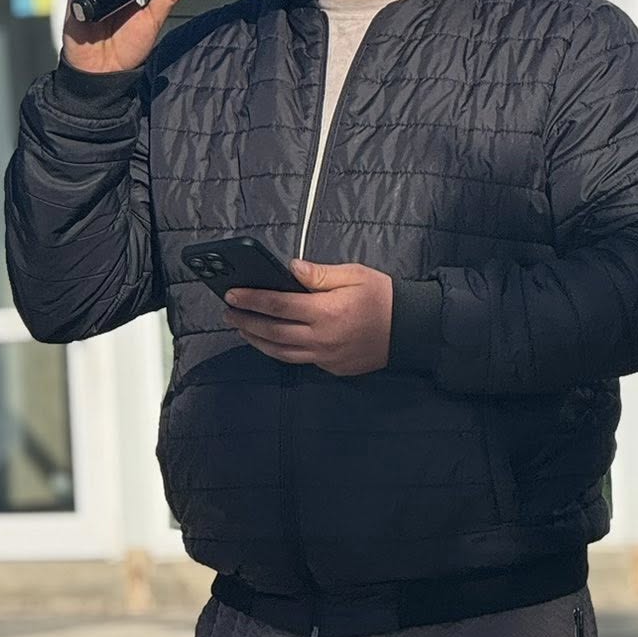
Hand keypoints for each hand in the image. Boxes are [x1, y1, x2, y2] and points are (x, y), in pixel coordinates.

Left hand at [224, 259, 393, 376]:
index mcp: (326, 311)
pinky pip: (297, 360)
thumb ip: (320, 274)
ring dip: (257, 340)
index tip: (232, 294)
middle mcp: (321, 338)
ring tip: (241, 328)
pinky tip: (268, 342)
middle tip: (228, 312)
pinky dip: (277, 351)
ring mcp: (325, 357)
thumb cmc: (382, 297)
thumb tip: (290, 268)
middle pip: (272, 331)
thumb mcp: (354, 274)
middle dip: (246, 321)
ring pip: (280, 352)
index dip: (252, 299)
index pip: (278, 305)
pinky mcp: (330, 368)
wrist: (409, 330)